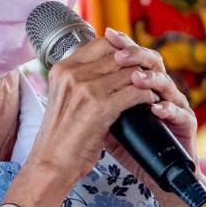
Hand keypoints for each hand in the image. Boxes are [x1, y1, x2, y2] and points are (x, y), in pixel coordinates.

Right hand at [23, 31, 160, 192]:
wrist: (51, 163)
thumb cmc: (60, 137)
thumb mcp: (64, 98)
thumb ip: (80, 80)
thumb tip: (108, 69)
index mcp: (62, 69)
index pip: (101, 43)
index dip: (122, 50)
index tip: (133, 63)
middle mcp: (72, 74)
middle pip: (118, 56)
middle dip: (138, 65)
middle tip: (151, 75)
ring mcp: (86, 89)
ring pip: (129, 72)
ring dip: (146, 80)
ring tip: (153, 89)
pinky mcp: (99, 107)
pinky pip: (134, 92)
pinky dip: (146, 97)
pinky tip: (150, 103)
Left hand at [101, 29, 205, 205]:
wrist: (155, 177)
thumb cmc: (131, 149)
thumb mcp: (106, 123)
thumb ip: (95, 102)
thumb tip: (71, 83)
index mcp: (143, 86)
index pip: (135, 57)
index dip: (123, 45)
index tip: (108, 35)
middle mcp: (161, 91)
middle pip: (153, 63)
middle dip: (136, 55)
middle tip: (120, 54)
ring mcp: (175, 106)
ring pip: (167, 83)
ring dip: (150, 79)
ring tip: (136, 78)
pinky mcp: (186, 124)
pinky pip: (179, 112)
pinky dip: (166, 108)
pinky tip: (155, 107)